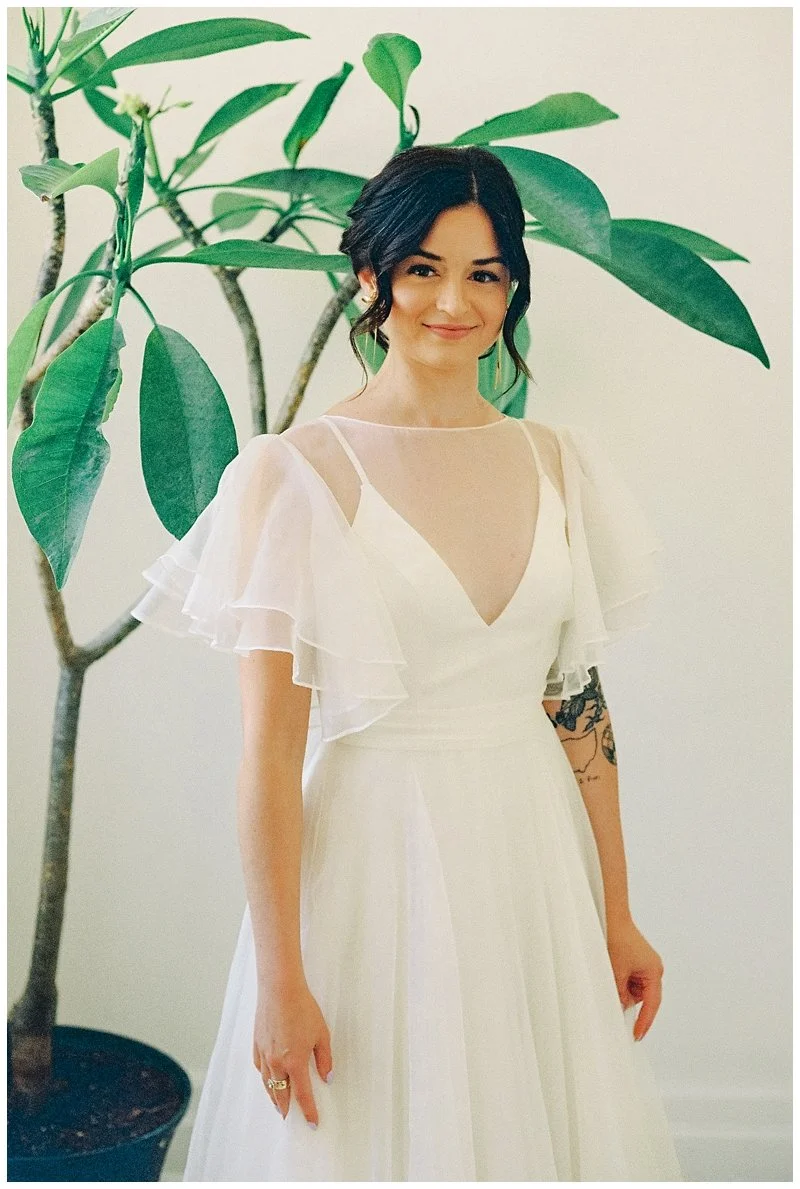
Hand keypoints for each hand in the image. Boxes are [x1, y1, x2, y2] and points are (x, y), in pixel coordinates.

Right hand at [252, 977, 332, 1127]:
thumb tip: (327, 1078)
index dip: (308, 1111)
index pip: (302, 1095)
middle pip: (281, 1094)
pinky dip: (264, 1077)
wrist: (279, 989)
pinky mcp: (256, 1044)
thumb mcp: (321, 1034)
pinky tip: (267, 1078)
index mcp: (295, 1062)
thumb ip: (325, 1059)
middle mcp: (276, 1063)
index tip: (313, 1123)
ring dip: (274, 1096)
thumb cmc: (303, 1009)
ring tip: (278, 1104)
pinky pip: (259, 1068)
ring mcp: (264, 1054)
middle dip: (286, 1108)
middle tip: (290, 1118)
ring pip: (267, 1084)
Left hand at [605, 918, 664, 1041]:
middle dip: (626, 998)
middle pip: (641, 997)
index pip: (651, 1004)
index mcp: (654, 972)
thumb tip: (620, 1009)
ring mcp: (645, 964)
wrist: (610, 916)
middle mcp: (653, 969)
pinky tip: (611, 969)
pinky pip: (629, 978)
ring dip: (621, 987)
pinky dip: (620, 979)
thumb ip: (619, 994)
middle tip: (612, 992)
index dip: (643, 1022)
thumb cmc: (616, 939)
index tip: (636, 1035)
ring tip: (610, 972)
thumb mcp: (616, 973)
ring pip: (633, 989)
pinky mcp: (636, 959)